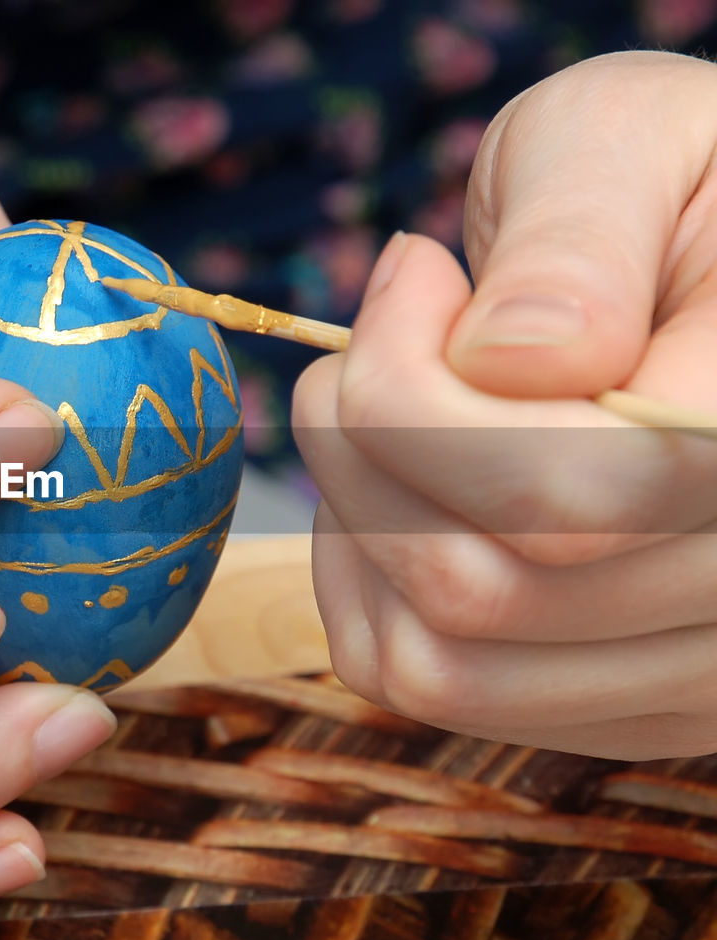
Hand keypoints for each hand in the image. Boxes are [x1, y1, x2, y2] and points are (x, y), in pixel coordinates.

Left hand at [293, 51, 716, 759]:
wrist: (698, 275)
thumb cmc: (668, 189)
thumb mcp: (626, 143)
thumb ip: (578, 240)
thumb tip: (514, 363)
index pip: (555, 491)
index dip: (410, 389)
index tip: (411, 275)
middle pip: (474, 592)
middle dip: (362, 446)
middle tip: (371, 341)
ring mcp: (689, 668)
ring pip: (437, 665)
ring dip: (355, 522)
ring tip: (386, 414)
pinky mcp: (616, 699)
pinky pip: (423, 682)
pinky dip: (362, 582)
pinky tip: (396, 485)